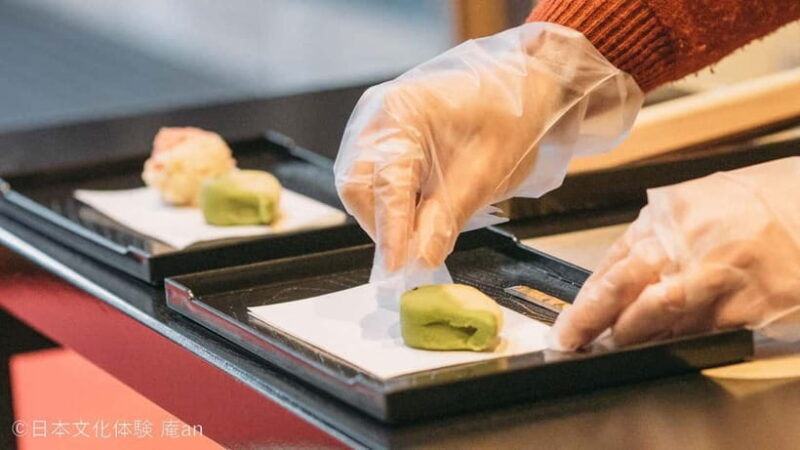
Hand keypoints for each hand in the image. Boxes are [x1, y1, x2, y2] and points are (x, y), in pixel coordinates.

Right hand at [334, 23, 641, 277]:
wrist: (520, 84)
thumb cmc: (508, 114)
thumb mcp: (485, 172)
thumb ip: (447, 217)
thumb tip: (422, 259)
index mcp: (401, 113)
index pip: (386, 184)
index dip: (392, 231)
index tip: (398, 267)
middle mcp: (376, 116)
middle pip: (359, 187)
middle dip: (384, 225)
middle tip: (415, 254)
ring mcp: (373, 125)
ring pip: (361, 187)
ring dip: (387, 216)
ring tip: (423, 230)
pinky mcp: (380, 138)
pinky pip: (372, 179)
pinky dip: (393, 202)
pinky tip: (420, 209)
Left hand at [551, 157, 799, 349]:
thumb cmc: (771, 198)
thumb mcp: (704, 199)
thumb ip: (664, 230)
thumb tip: (631, 263)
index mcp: (669, 213)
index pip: (612, 259)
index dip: (586, 292)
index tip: (570, 314)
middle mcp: (684, 242)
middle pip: (618, 285)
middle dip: (585, 318)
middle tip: (566, 339)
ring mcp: (712, 277)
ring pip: (652, 316)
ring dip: (627, 335)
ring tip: (610, 344)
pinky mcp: (742, 309)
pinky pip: (695, 332)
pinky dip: (674, 340)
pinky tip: (662, 344)